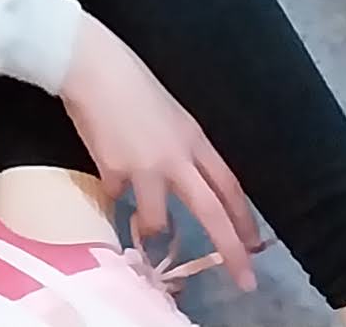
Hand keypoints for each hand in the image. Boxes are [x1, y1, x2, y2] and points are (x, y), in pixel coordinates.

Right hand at [55, 18, 259, 290]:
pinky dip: (113, 188)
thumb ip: (179, 148)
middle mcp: (177, 157)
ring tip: (140, 222)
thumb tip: (180, 179)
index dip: (244, 219)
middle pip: (212, 212)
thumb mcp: (169, 114)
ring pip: (157, 219)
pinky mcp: (114, 170)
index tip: (255, 246)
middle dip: (231, 250)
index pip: (230, 187)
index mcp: (194, 139)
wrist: (89, 65)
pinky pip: (116, 194)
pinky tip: (104, 168)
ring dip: (150, 224)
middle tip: (245, 280)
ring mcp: (146, 166)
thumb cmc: (128, 81)